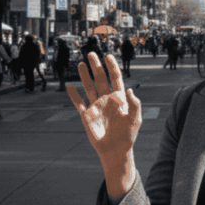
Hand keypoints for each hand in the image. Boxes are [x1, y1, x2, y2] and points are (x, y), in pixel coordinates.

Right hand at [67, 53, 142, 193]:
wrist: (116, 151)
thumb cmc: (128, 136)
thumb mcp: (135, 119)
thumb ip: (134, 104)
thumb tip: (129, 89)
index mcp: (119, 98)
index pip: (115, 78)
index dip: (111, 67)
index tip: (107, 56)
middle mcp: (106, 99)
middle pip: (100, 79)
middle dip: (96, 66)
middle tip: (90, 53)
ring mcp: (96, 106)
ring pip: (88, 87)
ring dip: (84, 76)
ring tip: (80, 63)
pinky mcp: (86, 116)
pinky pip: (78, 103)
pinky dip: (73, 95)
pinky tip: (70, 86)